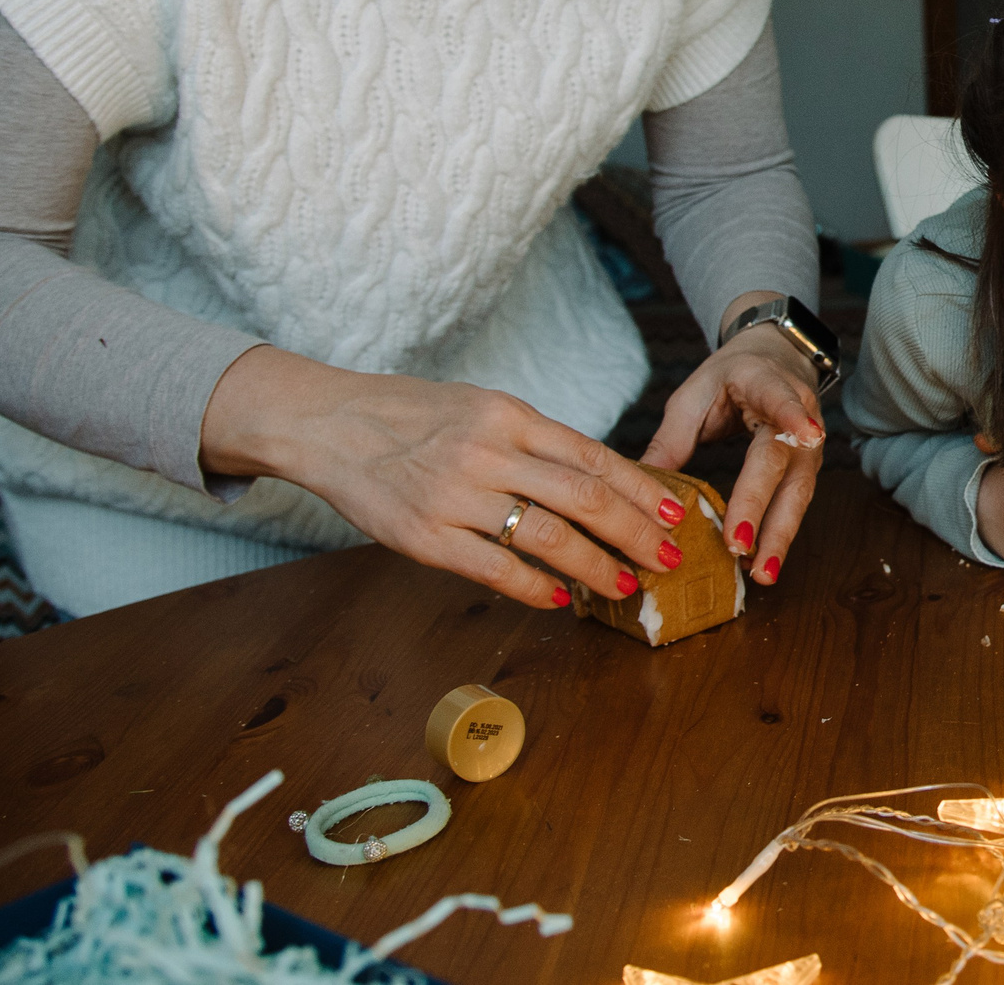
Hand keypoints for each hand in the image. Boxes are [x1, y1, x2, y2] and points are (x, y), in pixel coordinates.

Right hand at [202, 347, 676, 609]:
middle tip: (666, 555)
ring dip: (593, 563)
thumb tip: (598, 479)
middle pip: (582, 495)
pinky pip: (494, 569)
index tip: (673, 510)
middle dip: (633, 530)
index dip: (639, 487)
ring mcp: (455, 496)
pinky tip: (561, 596)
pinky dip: (535, 586)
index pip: (592, 454)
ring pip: (545, 536)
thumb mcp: (481, 408)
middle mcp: (488, 452)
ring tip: (623, 581)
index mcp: (509, 415)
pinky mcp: (424, 537)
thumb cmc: (413, 415)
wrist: (329, 423)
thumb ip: (534, 441)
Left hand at [641, 294, 825, 587]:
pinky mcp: (806, 470)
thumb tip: (640, 487)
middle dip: (761, 505)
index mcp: (768, 383)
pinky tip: (762, 566)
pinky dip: (778, 536)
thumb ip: (672, 437)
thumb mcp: (695, 394)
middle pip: (782, 462)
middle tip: (740, 546)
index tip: (805, 433)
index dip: (791, 416)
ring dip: (779, 535)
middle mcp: (801, 415)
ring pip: (798, 493)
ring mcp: (809, 446)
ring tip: (762, 573)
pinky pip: (794, 505)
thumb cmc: (730, 377)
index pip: (780, 399)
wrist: (776, 361)